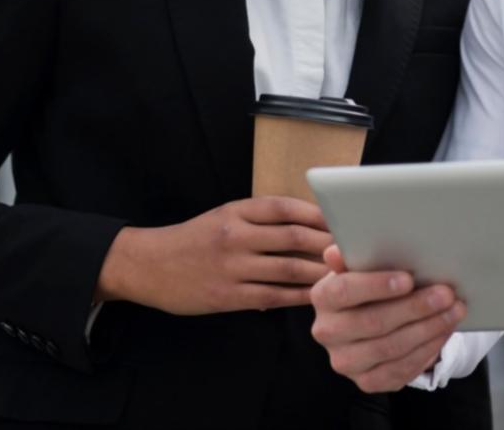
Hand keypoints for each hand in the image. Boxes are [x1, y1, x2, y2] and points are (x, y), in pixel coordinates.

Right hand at [95, 196, 332, 314]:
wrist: (149, 265)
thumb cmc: (195, 239)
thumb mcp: (224, 215)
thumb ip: (260, 218)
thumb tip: (308, 224)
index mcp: (236, 211)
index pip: (285, 207)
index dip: (317, 214)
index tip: (341, 220)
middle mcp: (235, 236)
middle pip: (293, 237)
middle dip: (327, 244)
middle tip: (353, 249)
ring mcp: (232, 267)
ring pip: (288, 269)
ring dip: (319, 272)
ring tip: (344, 274)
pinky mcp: (229, 296)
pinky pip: (273, 295)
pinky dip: (299, 296)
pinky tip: (317, 297)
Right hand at [310, 245, 465, 392]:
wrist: (369, 319)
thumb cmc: (369, 284)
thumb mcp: (361, 266)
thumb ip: (354, 256)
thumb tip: (336, 253)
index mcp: (323, 298)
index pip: (344, 291)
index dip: (376, 286)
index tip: (408, 279)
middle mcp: (327, 332)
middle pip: (373, 322)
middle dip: (414, 308)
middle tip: (446, 294)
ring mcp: (345, 361)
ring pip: (390, 348)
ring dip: (428, 329)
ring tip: (454, 311)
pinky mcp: (366, 382)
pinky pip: (399, 371)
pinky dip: (426, 351)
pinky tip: (443, 332)